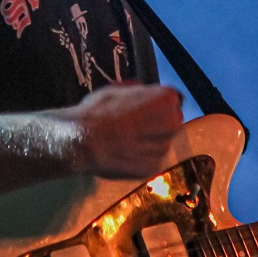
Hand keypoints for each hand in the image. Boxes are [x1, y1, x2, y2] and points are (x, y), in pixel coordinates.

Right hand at [63, 82, 184, 178]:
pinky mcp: (154, 167)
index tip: (142, 107)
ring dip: (148, 141)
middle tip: (134, 124)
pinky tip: (123, 153)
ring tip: (124, 140)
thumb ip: (137, 90)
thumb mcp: (117, 88)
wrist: (84, 142)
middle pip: (171, 121)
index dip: (156, 103)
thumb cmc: (99, 111)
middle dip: (157, 123)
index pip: (172, 100)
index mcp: (167, 99)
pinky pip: (150, 159)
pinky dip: (141, 157)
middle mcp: (173, 123)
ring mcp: (164, 147)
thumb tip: (142, 91)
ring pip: (161, 142)